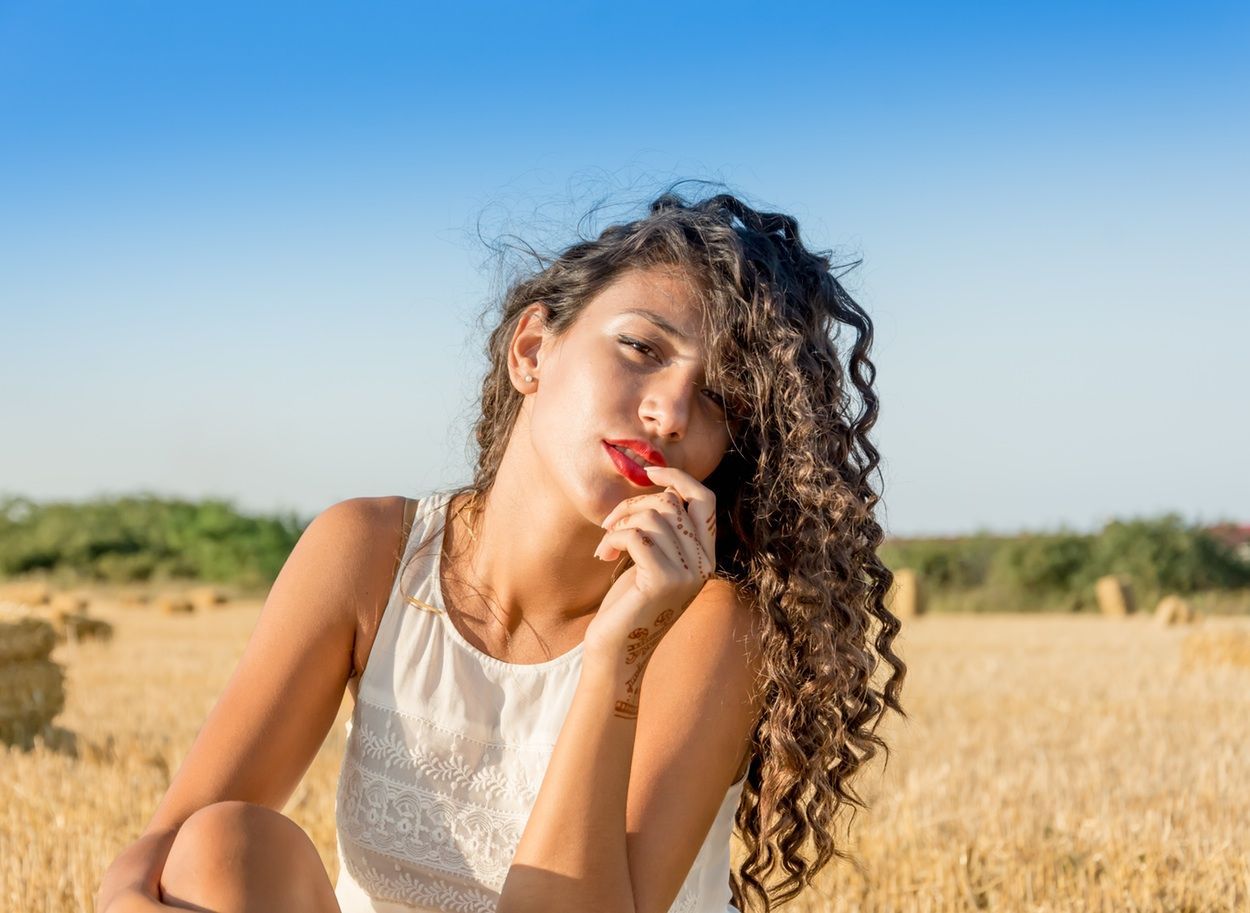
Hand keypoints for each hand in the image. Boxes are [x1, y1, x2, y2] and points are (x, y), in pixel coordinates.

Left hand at [585, 465, 717, 716]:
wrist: (617, 651)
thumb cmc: (628, 603)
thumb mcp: (652, 560)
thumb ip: (663, 529)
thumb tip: (657, 486)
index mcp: (706, 555)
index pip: (705, 498)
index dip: (677, 477)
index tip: (648, 473)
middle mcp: (704, 564)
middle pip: (671, 503)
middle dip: (633, 505)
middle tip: (610, 526)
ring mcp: (687, 574)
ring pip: (652, 517)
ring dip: (619, 524)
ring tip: (607, 545)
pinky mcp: (663, 582)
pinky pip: (637, 536)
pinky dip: (613, 539)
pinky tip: (604, 556)